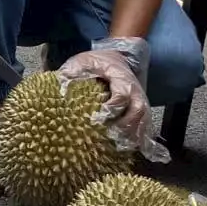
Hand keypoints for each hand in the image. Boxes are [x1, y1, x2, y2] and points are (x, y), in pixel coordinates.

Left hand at [57, 39, 167, 162]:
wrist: (116, 57)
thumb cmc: (97, 61)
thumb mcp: (83, 61)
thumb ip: (72, 72)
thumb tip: (61, 87)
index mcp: (121, 78)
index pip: (122, 95)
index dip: (112, 108)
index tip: (98, 117)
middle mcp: (135, 91)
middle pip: (138, 111)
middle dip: (126, 126)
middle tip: (111, 137)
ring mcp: (140, 101)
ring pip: (144, 120)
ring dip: (133, 135)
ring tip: (119, 146)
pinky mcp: (140, 109)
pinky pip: (146, 126)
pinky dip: (140, 139)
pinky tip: (130, 148)